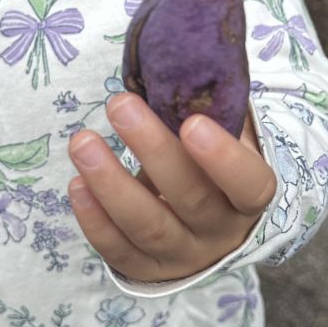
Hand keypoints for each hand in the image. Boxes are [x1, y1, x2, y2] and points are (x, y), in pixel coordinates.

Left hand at [67, 92, 275, 283]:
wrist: (210, 224)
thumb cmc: (212, 164)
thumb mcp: (225, 136)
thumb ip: (212, 106)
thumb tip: (187, 56)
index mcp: (250, 197)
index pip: (249, 184)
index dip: (223, 159)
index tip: (192, 123)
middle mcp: (222, 232)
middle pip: (190, 199)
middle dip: (151, 150)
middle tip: (119, 105)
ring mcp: (184, 256)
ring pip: (148, 227)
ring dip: (111, 184)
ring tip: (82, 142)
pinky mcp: (148, 270)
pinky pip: (119, 251)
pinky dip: (94, 220)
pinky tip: (77, 185)